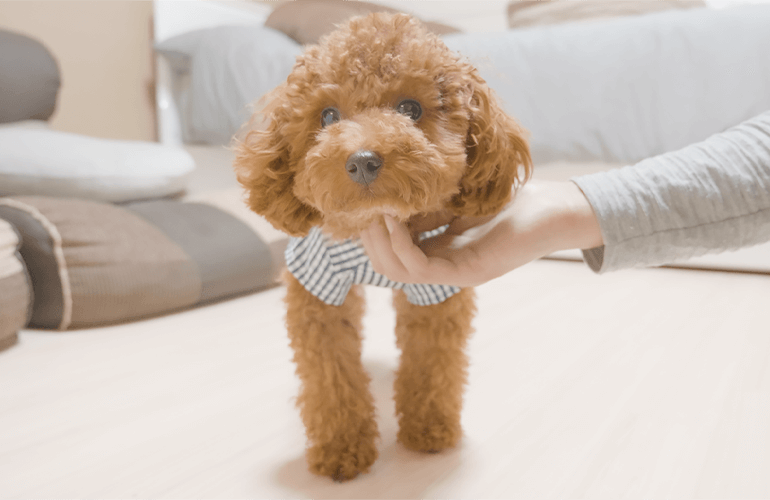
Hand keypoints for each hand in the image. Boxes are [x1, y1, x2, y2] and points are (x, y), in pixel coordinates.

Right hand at [360, 180, 602, 287]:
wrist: (554, 208)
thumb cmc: (510, 197)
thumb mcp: (456, 196)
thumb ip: (426, 200)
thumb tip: (388, 186)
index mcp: (439, 249)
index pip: (392, 252)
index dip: (371, 233)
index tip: (360, 206)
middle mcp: (444, 265)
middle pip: (389, 267)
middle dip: (368, 241)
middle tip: (360, 211)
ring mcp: (456, 272)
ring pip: (399, 273)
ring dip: (379, 245)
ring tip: (372, 216)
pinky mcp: (469, 272)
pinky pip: (422, 269)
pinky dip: (402, 248)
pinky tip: (393, 222)